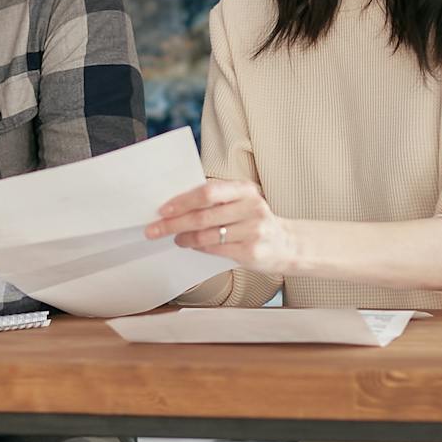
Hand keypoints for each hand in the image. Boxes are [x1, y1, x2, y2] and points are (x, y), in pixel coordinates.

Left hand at [146, 179, 300, 273]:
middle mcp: (252, 207)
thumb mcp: (241, 203)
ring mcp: (253, 230)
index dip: (183, 200)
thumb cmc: (255, 222)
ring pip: (206, 234)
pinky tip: (191, 245)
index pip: (208, 191)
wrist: (287, 245)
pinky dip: (198, 247)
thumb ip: (216, 201)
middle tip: (155, 229)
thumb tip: (176, 206)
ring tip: (175, 238)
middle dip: (174, 223)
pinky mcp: (251, 251)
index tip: (162, 209)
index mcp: (246, 190)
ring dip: (184, 237)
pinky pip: (215, 249)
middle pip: (203, 215)